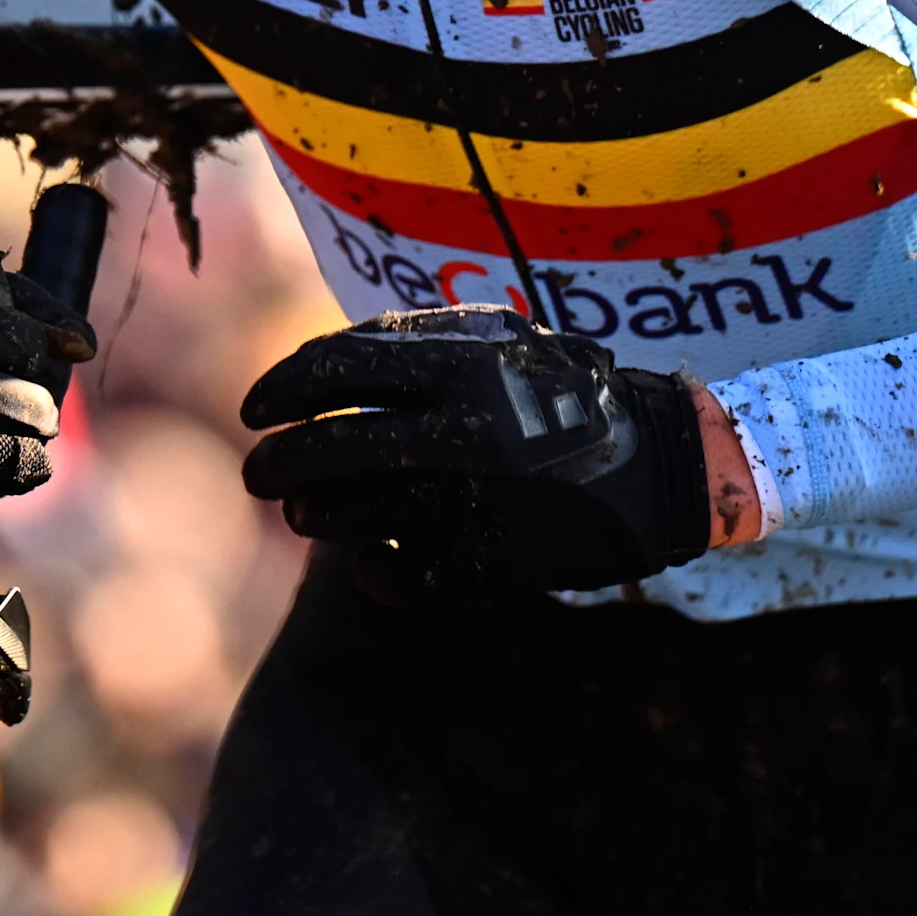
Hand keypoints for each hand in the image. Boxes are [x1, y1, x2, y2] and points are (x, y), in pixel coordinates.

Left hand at [239, 308, 712, 600]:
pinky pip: (393, 572)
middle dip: (277, 465)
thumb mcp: (494, 342)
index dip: (280, 390)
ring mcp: (472, 500)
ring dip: (312, 515)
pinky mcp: (486, 562)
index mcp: (459, 362)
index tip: (255, 411)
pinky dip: (370, 565)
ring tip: (305, 511)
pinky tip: (370, 554)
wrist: (661, 465)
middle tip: (257, 473)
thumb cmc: (559, 395)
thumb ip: (410, 347)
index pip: (332, 369)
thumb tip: (311, 369)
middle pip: (327, 450)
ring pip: (348, 515)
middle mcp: (460, 430)